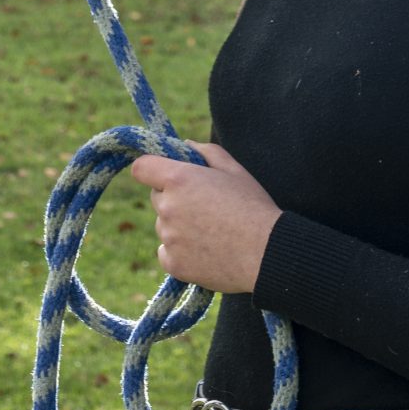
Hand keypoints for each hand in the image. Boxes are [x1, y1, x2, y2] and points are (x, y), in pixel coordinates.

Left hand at [124, 141, 280, 294]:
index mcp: (179, 179)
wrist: (267, 254)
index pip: (141, 168)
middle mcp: (167, 207)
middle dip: (173, 198)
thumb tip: (185, 146)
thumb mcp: (235, 170)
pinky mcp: (173, 264)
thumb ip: (206, 152)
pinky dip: (180, 252)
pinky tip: (206, 250)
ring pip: (164, 226)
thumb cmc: (254, 207)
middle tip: (204, 206)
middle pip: (157, 198)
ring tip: (213, 232)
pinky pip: (167, 252)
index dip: (151, 169)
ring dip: (179, 226)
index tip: (164, 174)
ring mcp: (168, 238)